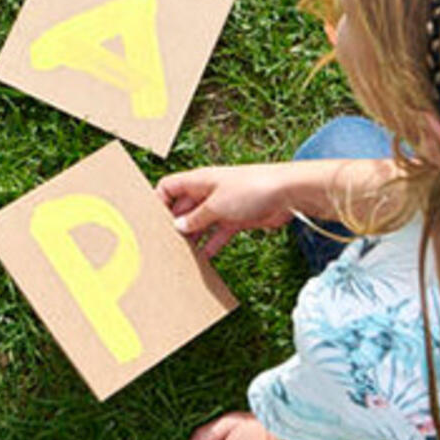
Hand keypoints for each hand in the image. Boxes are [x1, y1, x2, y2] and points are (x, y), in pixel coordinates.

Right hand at [156, 164, 299, 257]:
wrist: (287, 193)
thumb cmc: (251, 189)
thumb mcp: (216, 205)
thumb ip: (195, 218)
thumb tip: (178, 226)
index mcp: (198, 181)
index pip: (169, 187)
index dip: (159, 202)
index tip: (152, 222)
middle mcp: (207, 192)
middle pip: (183, 208)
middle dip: (175, 224)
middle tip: (165, 245)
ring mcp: (223, 206)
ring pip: (201, 223)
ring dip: (193, 237)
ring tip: (182, 255)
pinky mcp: (237, 219)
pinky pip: (219, 233)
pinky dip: (212, 244)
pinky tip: (205, 258)